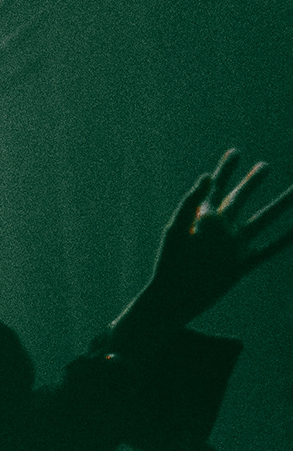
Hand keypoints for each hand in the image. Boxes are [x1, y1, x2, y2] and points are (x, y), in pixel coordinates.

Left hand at [117, 151, 292, 345]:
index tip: (236, 152)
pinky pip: (269, 249)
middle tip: (265, 166)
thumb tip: (207, 177)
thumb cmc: (168, 265)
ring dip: (280, 205)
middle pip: (241, 199)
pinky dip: (286, 239)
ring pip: (262, 220)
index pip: (216, 188)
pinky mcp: (241, 265)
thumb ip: (190, 204)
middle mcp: (222, 229)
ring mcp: (234, 246)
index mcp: (202, 218)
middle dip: (251, 182)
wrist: (173, 298)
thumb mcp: (176, 230)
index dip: (226, 170)